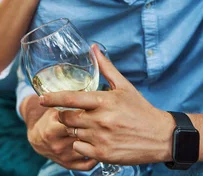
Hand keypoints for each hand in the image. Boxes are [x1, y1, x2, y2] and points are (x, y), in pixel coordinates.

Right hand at [27, 107, 98, 170]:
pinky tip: (99, 148)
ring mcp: (64, 157)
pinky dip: (95, 157)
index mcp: (52, 129)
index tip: (96, 112)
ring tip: (103, 133)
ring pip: (87, 150)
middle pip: (82, 136)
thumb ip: (68, 105)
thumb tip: (86, 93)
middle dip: (93, 129)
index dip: (86, 117)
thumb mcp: (54, 110)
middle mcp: (57, 145)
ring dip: (96, 142)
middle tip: (103, 123)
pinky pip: (87, 164)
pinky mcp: (68, 165)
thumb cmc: (48, 121)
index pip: (73, 123)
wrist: (37, 138)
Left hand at [40, 45, 172, 164]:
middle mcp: (101, 120)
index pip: (71, 98)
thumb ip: (105, 68)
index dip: (53, 98)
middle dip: (65, 114)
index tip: (42, 99)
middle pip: (66, 117)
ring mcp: (101, 139)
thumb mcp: (124, 86)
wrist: (161, 137)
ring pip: (72, 133)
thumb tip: (93, 48)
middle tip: (72, 113)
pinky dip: (81, 144)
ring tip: (88, 126)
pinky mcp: (103, 155)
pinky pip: (78, 148)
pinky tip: (92, 139)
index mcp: (104, 101)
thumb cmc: (140, 109)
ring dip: (75, 129)